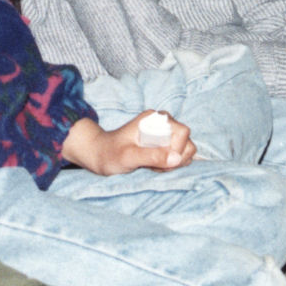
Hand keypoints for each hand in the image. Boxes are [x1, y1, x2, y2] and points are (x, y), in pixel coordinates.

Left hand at [60, 113, 195, 175]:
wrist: (98, 155)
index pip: (182, 132)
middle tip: (156, 166)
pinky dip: (171, 164)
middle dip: (176, 158)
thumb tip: (177, 158)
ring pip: (185, 149)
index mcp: (154, 119)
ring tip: (154, 166)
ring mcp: (163, 133)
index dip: (177, 149)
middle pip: (186, 141)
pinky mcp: (163, 143)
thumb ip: (152, 156)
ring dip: (174, 162)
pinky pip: (178, 154)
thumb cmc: (109, 154)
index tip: (162, 162)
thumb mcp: (128, 157)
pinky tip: (155, 166)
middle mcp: (162, 123)